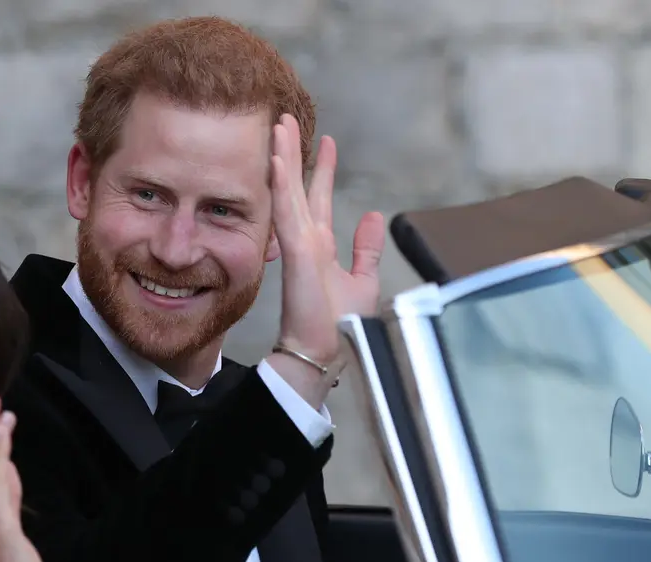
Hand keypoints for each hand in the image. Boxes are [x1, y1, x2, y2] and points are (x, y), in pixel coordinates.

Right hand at [269, 114, 384, 369]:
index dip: (320, 169)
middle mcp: (306, 240)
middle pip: (297, 187)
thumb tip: (373, 216)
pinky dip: (281, 185)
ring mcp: (298, 244)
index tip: (325, 142)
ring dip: (283, 158)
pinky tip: (276, 159)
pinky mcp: (296, 253)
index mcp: (320, 246)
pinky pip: (286, 212)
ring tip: (279, 126)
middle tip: (286, 119)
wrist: (323, 353)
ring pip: (287, 192)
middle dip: (292, 153)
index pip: (318, 198)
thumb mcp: (362, 280)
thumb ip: (366, 249)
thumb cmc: (339, 326)